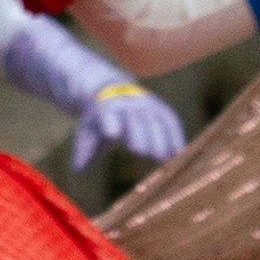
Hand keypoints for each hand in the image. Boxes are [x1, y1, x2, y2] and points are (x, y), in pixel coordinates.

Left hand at [69, 65, 187, 168]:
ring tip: (168, 159)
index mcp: (106, 108)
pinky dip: (176, 136)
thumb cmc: (98, 118)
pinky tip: (180, 153)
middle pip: (136, 120)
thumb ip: (84, 151)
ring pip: (156, 120)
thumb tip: (78, 170)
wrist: (110, 88)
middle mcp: (128, 104)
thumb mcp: (87, 132)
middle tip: (147, 154)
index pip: (108, 115)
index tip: (113, 134)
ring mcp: (146, 104)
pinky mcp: (160, 108)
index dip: (111, 124)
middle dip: (142, 135)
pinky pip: (171, 121)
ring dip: (163, 139)